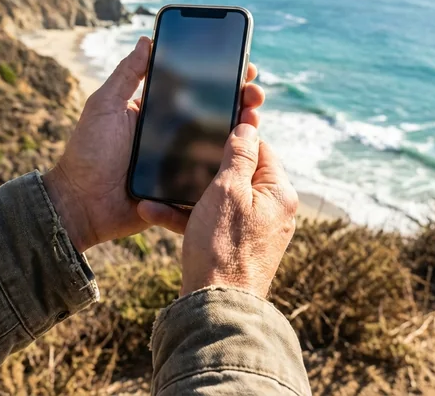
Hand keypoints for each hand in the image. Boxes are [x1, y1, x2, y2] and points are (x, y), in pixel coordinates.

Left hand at [44, 36, 264, 251]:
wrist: (82, 204)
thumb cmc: (88, 152)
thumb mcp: (105, 105)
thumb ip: (127, 74)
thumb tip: (147, 39)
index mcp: (156, 110)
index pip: (195, 87)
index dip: (221, 76)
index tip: (243, 65)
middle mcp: (173, 133)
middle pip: (215, 112)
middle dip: (240, 99)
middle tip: (254, 92)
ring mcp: (180, 160)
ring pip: (219, 142)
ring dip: (242, 127)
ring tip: (254, 116)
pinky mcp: (184, 187)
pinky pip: (212, 174)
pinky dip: (231, 162)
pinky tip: (247, 150)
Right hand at [138, 125, 297, 297]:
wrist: (214, 307)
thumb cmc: (222, 246)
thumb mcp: (228, 190)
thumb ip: (239, 155)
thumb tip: (249, 126)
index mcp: (279, 193)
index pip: (261, 149)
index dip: (234, 136)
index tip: (207, 128)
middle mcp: (273, 211)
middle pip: (239, 173)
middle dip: (205, 166)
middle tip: (179, 155)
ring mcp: (255, 230)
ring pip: (220, 198)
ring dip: (188, 193)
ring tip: (157, 189)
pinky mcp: (236, 247)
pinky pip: (212, 221)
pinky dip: (188, 216)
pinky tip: (154, 211)